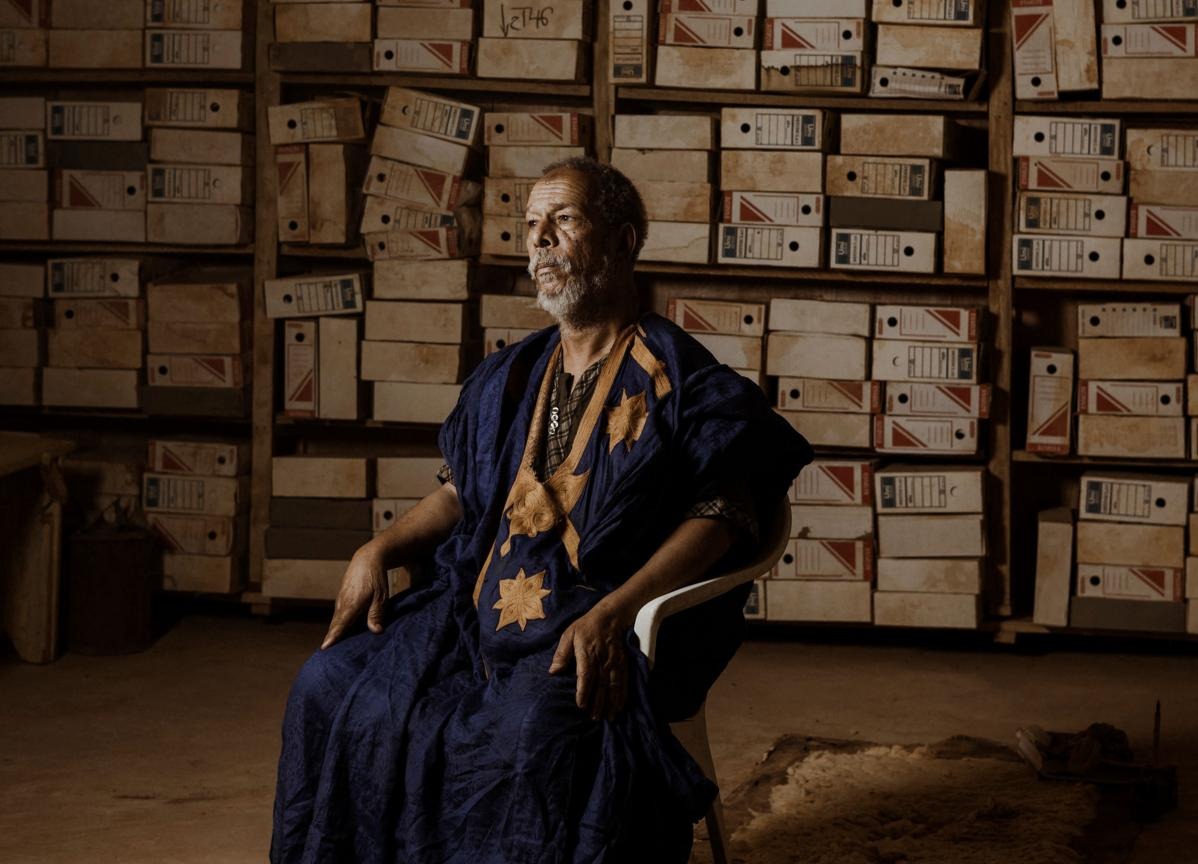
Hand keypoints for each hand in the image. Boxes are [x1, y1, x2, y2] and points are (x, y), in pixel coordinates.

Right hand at [321, 546, 388, 648]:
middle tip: (324, 656)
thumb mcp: (381, 596)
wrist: (366, 560)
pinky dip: (337, 626)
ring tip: (329, 650)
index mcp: (352, 604)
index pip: (341, 623)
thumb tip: (376, 631)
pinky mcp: (342, 600)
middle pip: (335, 625)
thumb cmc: (375, 578)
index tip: (325, 647)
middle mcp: (343, 603)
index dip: (334, 636)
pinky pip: (338, 616)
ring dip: (333, 633)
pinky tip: (338, 635)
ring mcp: (340, 601)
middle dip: (330, 639)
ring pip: (336, 621)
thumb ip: (376, 614)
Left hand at [548, 601, 634, 720]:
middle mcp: (602, 660)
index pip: (585, 676)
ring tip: (609, 717)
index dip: (584, 691)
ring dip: (611, 702)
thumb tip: (553, 671)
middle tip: (594, 718)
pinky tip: (621, 706)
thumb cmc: (586, 626)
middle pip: (600, 685)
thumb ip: (561, 653)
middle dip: (598, 703)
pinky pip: (624, 680)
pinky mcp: (623, 662)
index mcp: (587, 653)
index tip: (581, 705)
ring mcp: (614, 662)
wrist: (610, 616)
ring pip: (613, 685)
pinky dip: (623, 694)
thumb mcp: (569, 634)